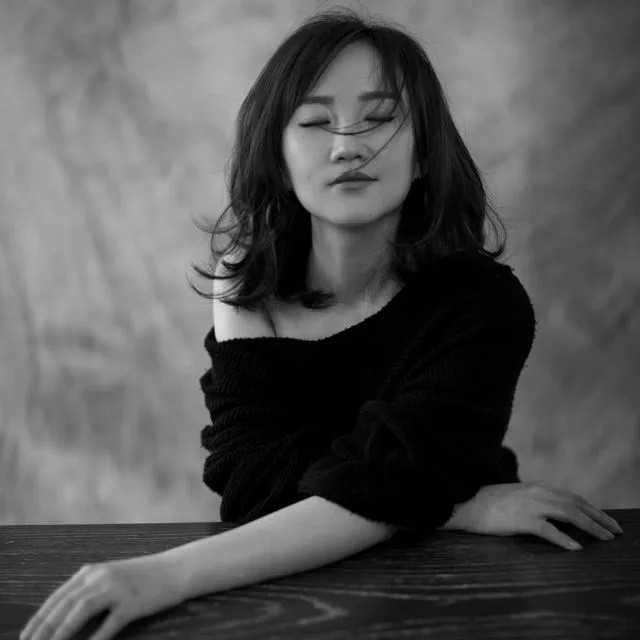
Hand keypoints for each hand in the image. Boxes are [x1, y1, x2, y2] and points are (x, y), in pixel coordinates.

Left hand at [20, 553, 185, 639]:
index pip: (57, 597)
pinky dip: (94, 639)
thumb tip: (62, 616)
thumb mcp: (111, 577)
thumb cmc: (143, 576)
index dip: (38, 618)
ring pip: (81, 611)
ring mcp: (118, 588)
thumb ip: (88, 590)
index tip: (24, 636)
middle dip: (43, 629)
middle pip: (64, 604)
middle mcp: (101, 576)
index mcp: (93, 571)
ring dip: (60, 633)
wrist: (175, 569)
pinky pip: (109, 624)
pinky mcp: (133, 603)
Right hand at [439, 482, 623, 550]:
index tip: (606, 520)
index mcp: (536, 487)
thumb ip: (534, 502)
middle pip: (576, 504)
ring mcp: (530, 505)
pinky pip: (548, 530)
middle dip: (599, 518)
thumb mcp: (515, 497)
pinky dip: (564, 539)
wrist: (464, 502)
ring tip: (606, 538)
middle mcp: (538, 492)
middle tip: (616, 531)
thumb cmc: (486, 503)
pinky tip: (575, 548)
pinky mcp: (521, 519)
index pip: (572, 497)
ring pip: (569, 514)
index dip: (592, 508)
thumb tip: (553, 515)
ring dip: (591, 527)